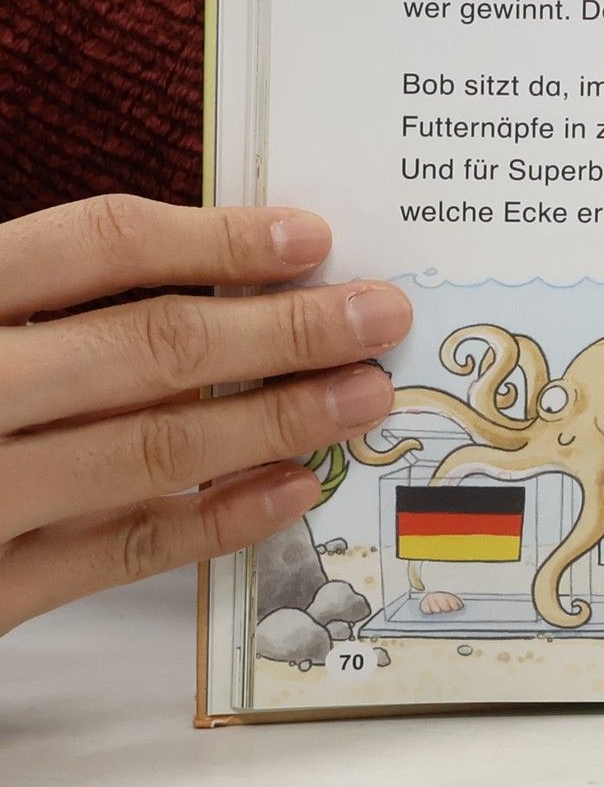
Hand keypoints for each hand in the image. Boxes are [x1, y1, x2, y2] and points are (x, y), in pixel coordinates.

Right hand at [0, 197, 410, 633]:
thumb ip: (40, 302)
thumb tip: (208, 268)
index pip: (92, 246)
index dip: (212, 237)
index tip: (309, 234)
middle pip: (146, 345)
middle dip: (283, 327)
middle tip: (380, 313)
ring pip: (148, 446)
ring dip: (274, 418)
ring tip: (364, 395)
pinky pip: (114, 551)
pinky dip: (212, 520)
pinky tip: (291, 490)